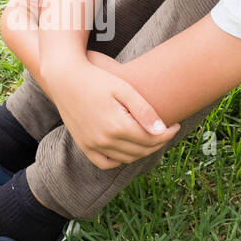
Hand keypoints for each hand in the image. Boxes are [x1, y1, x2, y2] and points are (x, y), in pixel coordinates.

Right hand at [45, 59, 180, 168]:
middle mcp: (104, 140)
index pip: (151, 139)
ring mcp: (92, 145)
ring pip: (126, 159)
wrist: (64, 77)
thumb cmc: (97, 78)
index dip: (167, 134)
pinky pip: (105, 162)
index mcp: (117, 125)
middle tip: (166, 131)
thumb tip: (161, 131)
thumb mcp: (124, 89)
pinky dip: (119, 160)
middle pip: (141, 150)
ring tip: (151, 138)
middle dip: (158, 142)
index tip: (176, 125)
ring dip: (142, 151)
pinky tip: (128, 149)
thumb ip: (144, 111)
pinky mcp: (83, 145)